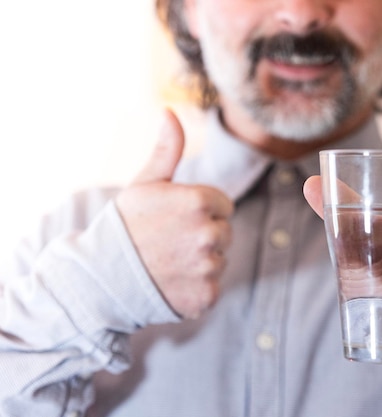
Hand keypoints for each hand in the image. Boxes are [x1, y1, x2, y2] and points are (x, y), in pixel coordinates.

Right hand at [116, 109, 233, 318]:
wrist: (99, 278)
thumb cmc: (123, 226)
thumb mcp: (144, 183)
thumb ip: (167, 150)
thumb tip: (170, 112)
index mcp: (199, 201)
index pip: (223, 204)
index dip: (201, 211)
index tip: (175, 219)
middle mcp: (209, 234)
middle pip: (225, 232)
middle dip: (203, 235)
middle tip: (169, 242)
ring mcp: (208, 267)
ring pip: (219, 259)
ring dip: (201, 262)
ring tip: (168, 263)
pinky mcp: (206, 296)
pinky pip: (212, 287)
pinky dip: (196, 288)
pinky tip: (171, 283)